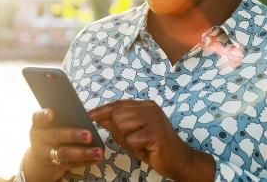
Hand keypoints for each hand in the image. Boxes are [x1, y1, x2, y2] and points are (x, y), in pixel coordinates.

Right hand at [23, 108, 103, 181]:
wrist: (39, 160)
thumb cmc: (50, 135)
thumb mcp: (48, 127)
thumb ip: (61, 120)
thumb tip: (83, 115)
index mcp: (38, 126)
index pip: (38, 118)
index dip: (43, 116)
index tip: (51, 113)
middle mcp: (40, 139)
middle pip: (56, 136)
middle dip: (73, 135)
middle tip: (88, 135)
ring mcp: (46, 155)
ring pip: (65, 153)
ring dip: (83, 153)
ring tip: (98, 151)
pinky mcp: (54, 166)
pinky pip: (72, 164)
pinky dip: (85, 161)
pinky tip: (96, 158)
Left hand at [89, 100, 214, 180]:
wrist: (179, 160)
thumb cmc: (154, 148)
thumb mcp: (132, 135)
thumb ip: (117, 125)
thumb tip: (98, 117)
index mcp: (144, 105)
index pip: (117, 104)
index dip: (101, 110)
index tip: (88, 115)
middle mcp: (149, 107)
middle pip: (117, 115)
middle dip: (120, 132)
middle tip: (135, 141)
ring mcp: (153, 118)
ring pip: (122, 126)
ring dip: (128, 140)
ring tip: (142, 144)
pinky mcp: (155, 132)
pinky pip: (132, 140)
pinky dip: (136, 148)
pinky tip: (148, 148)